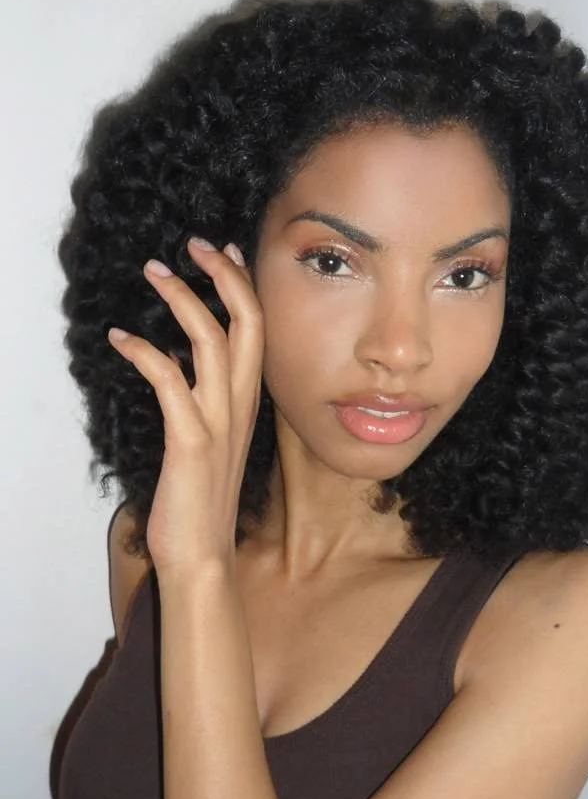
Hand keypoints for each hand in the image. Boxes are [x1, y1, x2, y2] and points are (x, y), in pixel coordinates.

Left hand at [107, 237, 263, 579]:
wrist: (203, 556)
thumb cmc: (200, 504)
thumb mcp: (210, 444)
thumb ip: (205, 404)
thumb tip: (182, 365)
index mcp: (247, 405)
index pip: (257, 332)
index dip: (242, 287)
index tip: (223, 253)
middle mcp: (240, 407)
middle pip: (246, 323)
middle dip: (222, 275)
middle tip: (194, 243)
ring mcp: (219, 423)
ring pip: (211, 341)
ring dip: (181, 299)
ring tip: (154, 271)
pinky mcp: (192, 441)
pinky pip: (170, 380)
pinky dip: (143, 351)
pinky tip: (120, 339)